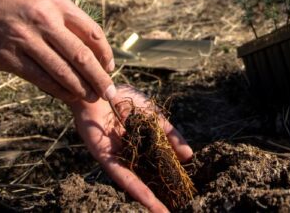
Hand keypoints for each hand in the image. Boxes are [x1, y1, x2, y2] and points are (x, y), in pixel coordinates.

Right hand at [0, 0, 115, 102]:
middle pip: (82, 54)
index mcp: (55, 1)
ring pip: (63, 70)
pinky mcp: (7, 57)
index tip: (110, 68)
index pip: (92, 31)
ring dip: (82, 88)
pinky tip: (68, 95)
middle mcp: (44, 19)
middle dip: (100, 78)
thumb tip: (86, 44)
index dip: (105, 54)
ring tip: (92, 98)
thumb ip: (60, 17)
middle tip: (110, 93)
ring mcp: (25, 38)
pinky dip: (58, 90)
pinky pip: (41, 78)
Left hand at [70, 84, 192, 211]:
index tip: (184, 191)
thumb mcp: (154, 117)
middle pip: (147, 179)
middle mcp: (128, 155)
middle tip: (176, 208)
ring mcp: (116, 158)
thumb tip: (189, 156)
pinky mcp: (104, 158)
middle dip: (160, 195)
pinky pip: (122, 176)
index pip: (158, 165)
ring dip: (149, 200)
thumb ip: (170, 135)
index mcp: (139, 145)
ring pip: (135, 183)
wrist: (100, 88)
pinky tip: (149, 200)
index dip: (170, 177)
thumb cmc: (123, 98)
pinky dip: (136, 188)